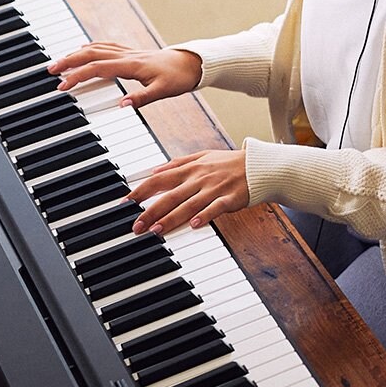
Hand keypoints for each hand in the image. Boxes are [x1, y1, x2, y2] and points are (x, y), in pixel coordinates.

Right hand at [47, 42, 201, 108]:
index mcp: (132, 65)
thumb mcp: (164, 91)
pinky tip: (83, 50)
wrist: (192, 63)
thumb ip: (142, 98)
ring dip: (76, 54)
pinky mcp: (131, 53)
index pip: (97, 68)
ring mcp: (128, 52)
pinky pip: (106, 47)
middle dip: (69, 60)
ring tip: (59, 62)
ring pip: (96, 48)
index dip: (78, 76)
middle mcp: (127, 55)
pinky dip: (91, 48)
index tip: (63, 86)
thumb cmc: (179, 77)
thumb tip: (121, 106)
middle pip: (91, 54)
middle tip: (50, 70)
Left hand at [130, 150, 248, 234]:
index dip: (141, 191)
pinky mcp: (230, 198)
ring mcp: (214, 188)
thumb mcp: (203, 156)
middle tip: (136, 226)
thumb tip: (155, 170)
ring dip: (172, 218)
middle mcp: (199, 178)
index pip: (159, 179)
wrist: (259, 165)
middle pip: (170, 196)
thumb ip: (178, 163)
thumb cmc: (230, 162)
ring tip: (156, 230)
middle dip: (150, 211)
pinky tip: (195, 225)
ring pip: (189, 204)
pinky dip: (205, 216)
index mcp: (191, 168)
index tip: (125, 203)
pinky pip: (215, 208)